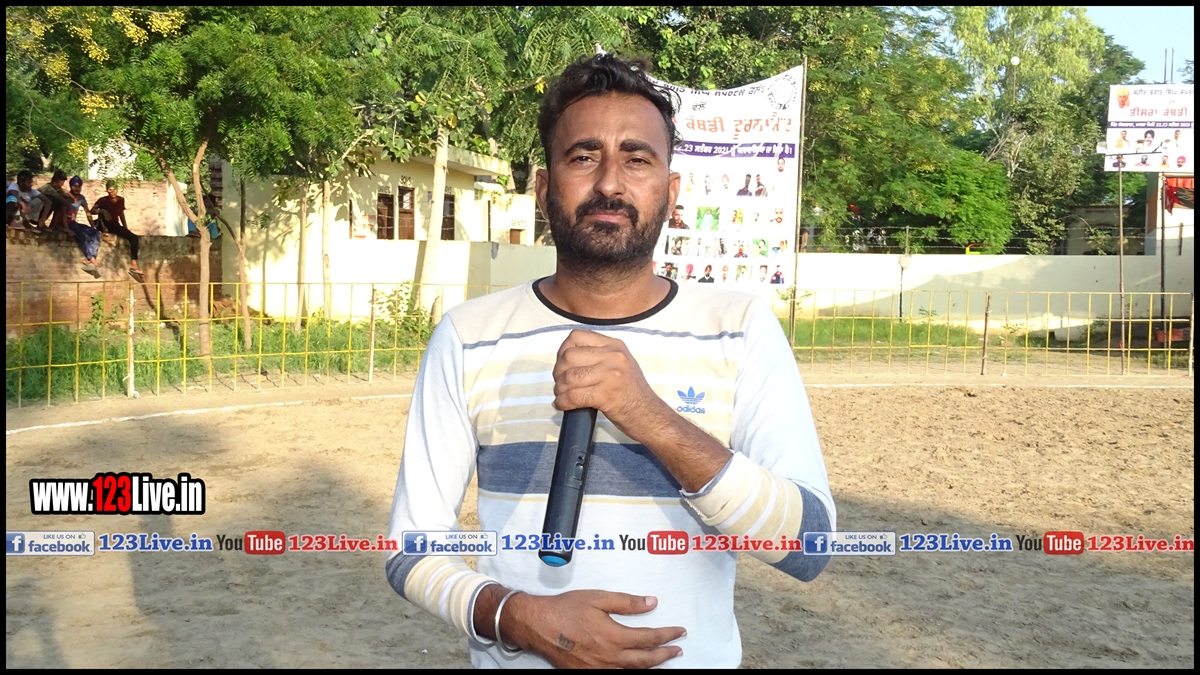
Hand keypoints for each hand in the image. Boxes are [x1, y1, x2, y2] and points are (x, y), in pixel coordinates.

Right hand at [503, 590, 684, 667]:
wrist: (538, 625)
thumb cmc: (565, 609)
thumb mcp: (598, 598)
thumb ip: (627, 602)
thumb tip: (651, 603)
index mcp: (613, 636)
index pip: (649, 638)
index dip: (667, 635)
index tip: (679, 631)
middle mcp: (609, 657)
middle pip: (646, 661)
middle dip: (665, 655)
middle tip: (678, 650)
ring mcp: (598, 669)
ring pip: (632, 672)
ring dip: (651, 667)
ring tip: (662, 660)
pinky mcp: (587, 674)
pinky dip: (629, 673)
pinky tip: (634, 669)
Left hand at [552, 329, 666, 439]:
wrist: (650, 415)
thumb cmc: (632, 393)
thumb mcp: (621, 364)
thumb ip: (599, 356)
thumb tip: (566, 359)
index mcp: (614, 345)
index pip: (576, 336)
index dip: (562, 351)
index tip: (563, 365)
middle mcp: (613, 356)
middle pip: (569, 356)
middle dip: (558, 372)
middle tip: (561, 384)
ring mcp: (610, 374)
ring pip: (568, 377)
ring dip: (560, 389)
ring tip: (562, 396)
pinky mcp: (606, 394)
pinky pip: (573, 395)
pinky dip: (563, 402)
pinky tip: (563, 405)